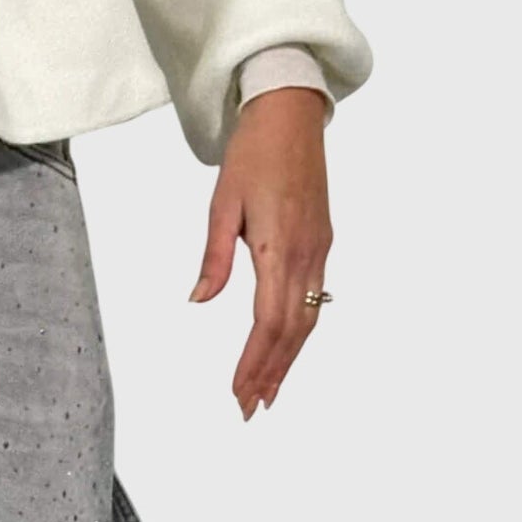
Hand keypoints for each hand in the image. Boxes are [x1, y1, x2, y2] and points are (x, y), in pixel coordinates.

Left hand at [189, 88, 332, 420]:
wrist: (290, 111)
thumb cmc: (253, 153)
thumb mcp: (222, 203)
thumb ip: (214, 258)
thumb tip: (198, 301)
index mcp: (277, 247)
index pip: (266, 322)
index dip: (253, 362)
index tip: (237, 393)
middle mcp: (305, 254)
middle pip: (291, 332)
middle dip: (270, 373)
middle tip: (250, 410)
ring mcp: (319, 250)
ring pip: (307, 321)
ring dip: (287, 361)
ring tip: (268, 394)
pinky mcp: (322, 243)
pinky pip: (314, 301)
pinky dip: (299, 334)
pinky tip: (286, 351)